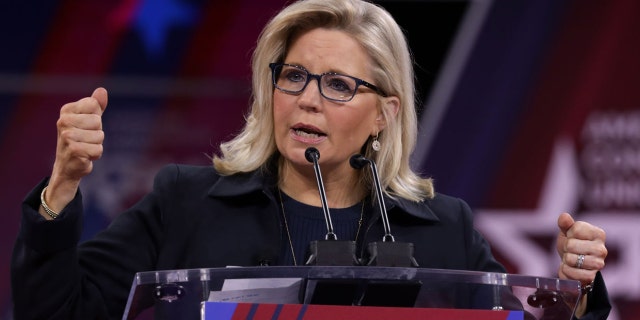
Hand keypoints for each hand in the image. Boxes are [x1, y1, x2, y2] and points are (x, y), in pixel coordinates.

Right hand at [44, 88, 107, 213]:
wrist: (67, 166)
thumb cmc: (80, 139)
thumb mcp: (88, 120)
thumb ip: (96, 105)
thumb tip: (102, 90)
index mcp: (67, 110)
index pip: (94, 105)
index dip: (95, 118)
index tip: (86, 126)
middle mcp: (63, 121)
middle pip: (98, 121)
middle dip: (97, 133)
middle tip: (85, 139)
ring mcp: (67, 137)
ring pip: (99, 136)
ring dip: (96, 144)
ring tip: (85, 147)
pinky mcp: (73, 151)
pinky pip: (98, 150)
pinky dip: (95, 155)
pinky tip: (84, 156)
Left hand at [556, 212, 606, 316]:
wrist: (574, 264)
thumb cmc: (572, 244)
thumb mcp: (567, 231)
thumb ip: (565, 223)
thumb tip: (564, 216)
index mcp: (598, 234)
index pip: (576, 229)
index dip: (569, 234)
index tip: (572, 238)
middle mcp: (602, 249)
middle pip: (571, 245)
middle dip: (566, 248)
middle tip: (571, 250)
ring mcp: (598, 264)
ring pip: (571, 259)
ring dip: (565, 260)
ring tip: (570, 259)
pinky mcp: (592, 276)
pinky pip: (573, 273)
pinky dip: (566, 271)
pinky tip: (570, 268)